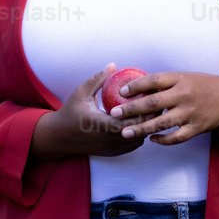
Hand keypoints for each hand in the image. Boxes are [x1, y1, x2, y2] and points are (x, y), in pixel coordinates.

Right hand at [30, 63, 146, 160]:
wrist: (59, 137)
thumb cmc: (70, 112)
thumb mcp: (81, 93)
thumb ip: (98, 79)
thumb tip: (113, 65)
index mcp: (101, 125)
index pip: (130, 121)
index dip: (144, 111)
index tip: (152, 98)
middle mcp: (108, 140)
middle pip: (138, 131)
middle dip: (149, 118)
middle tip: (158, 104)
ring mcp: (111, 148)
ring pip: (138, 140)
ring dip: (145, 126)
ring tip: (153, 112)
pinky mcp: (113, 152)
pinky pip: (132, 145)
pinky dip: (139, 134)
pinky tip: (142, 122)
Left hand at [105, 70, 218, 145]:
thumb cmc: (200, 86)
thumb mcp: (184, 77)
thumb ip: (163, 83)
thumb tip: (134, 86)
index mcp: (180, 79)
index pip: (154, 81)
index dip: (136, 86)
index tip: (120, 92)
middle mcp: (184, 95)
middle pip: (154, 103)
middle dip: (132, 109)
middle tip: (114, 114)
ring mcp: (190, 112)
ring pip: (162, 123)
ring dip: (141, 128)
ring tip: (125, 132)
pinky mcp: (197, 128)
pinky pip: (176, 137)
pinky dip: (162, 140)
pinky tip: (150, 139)